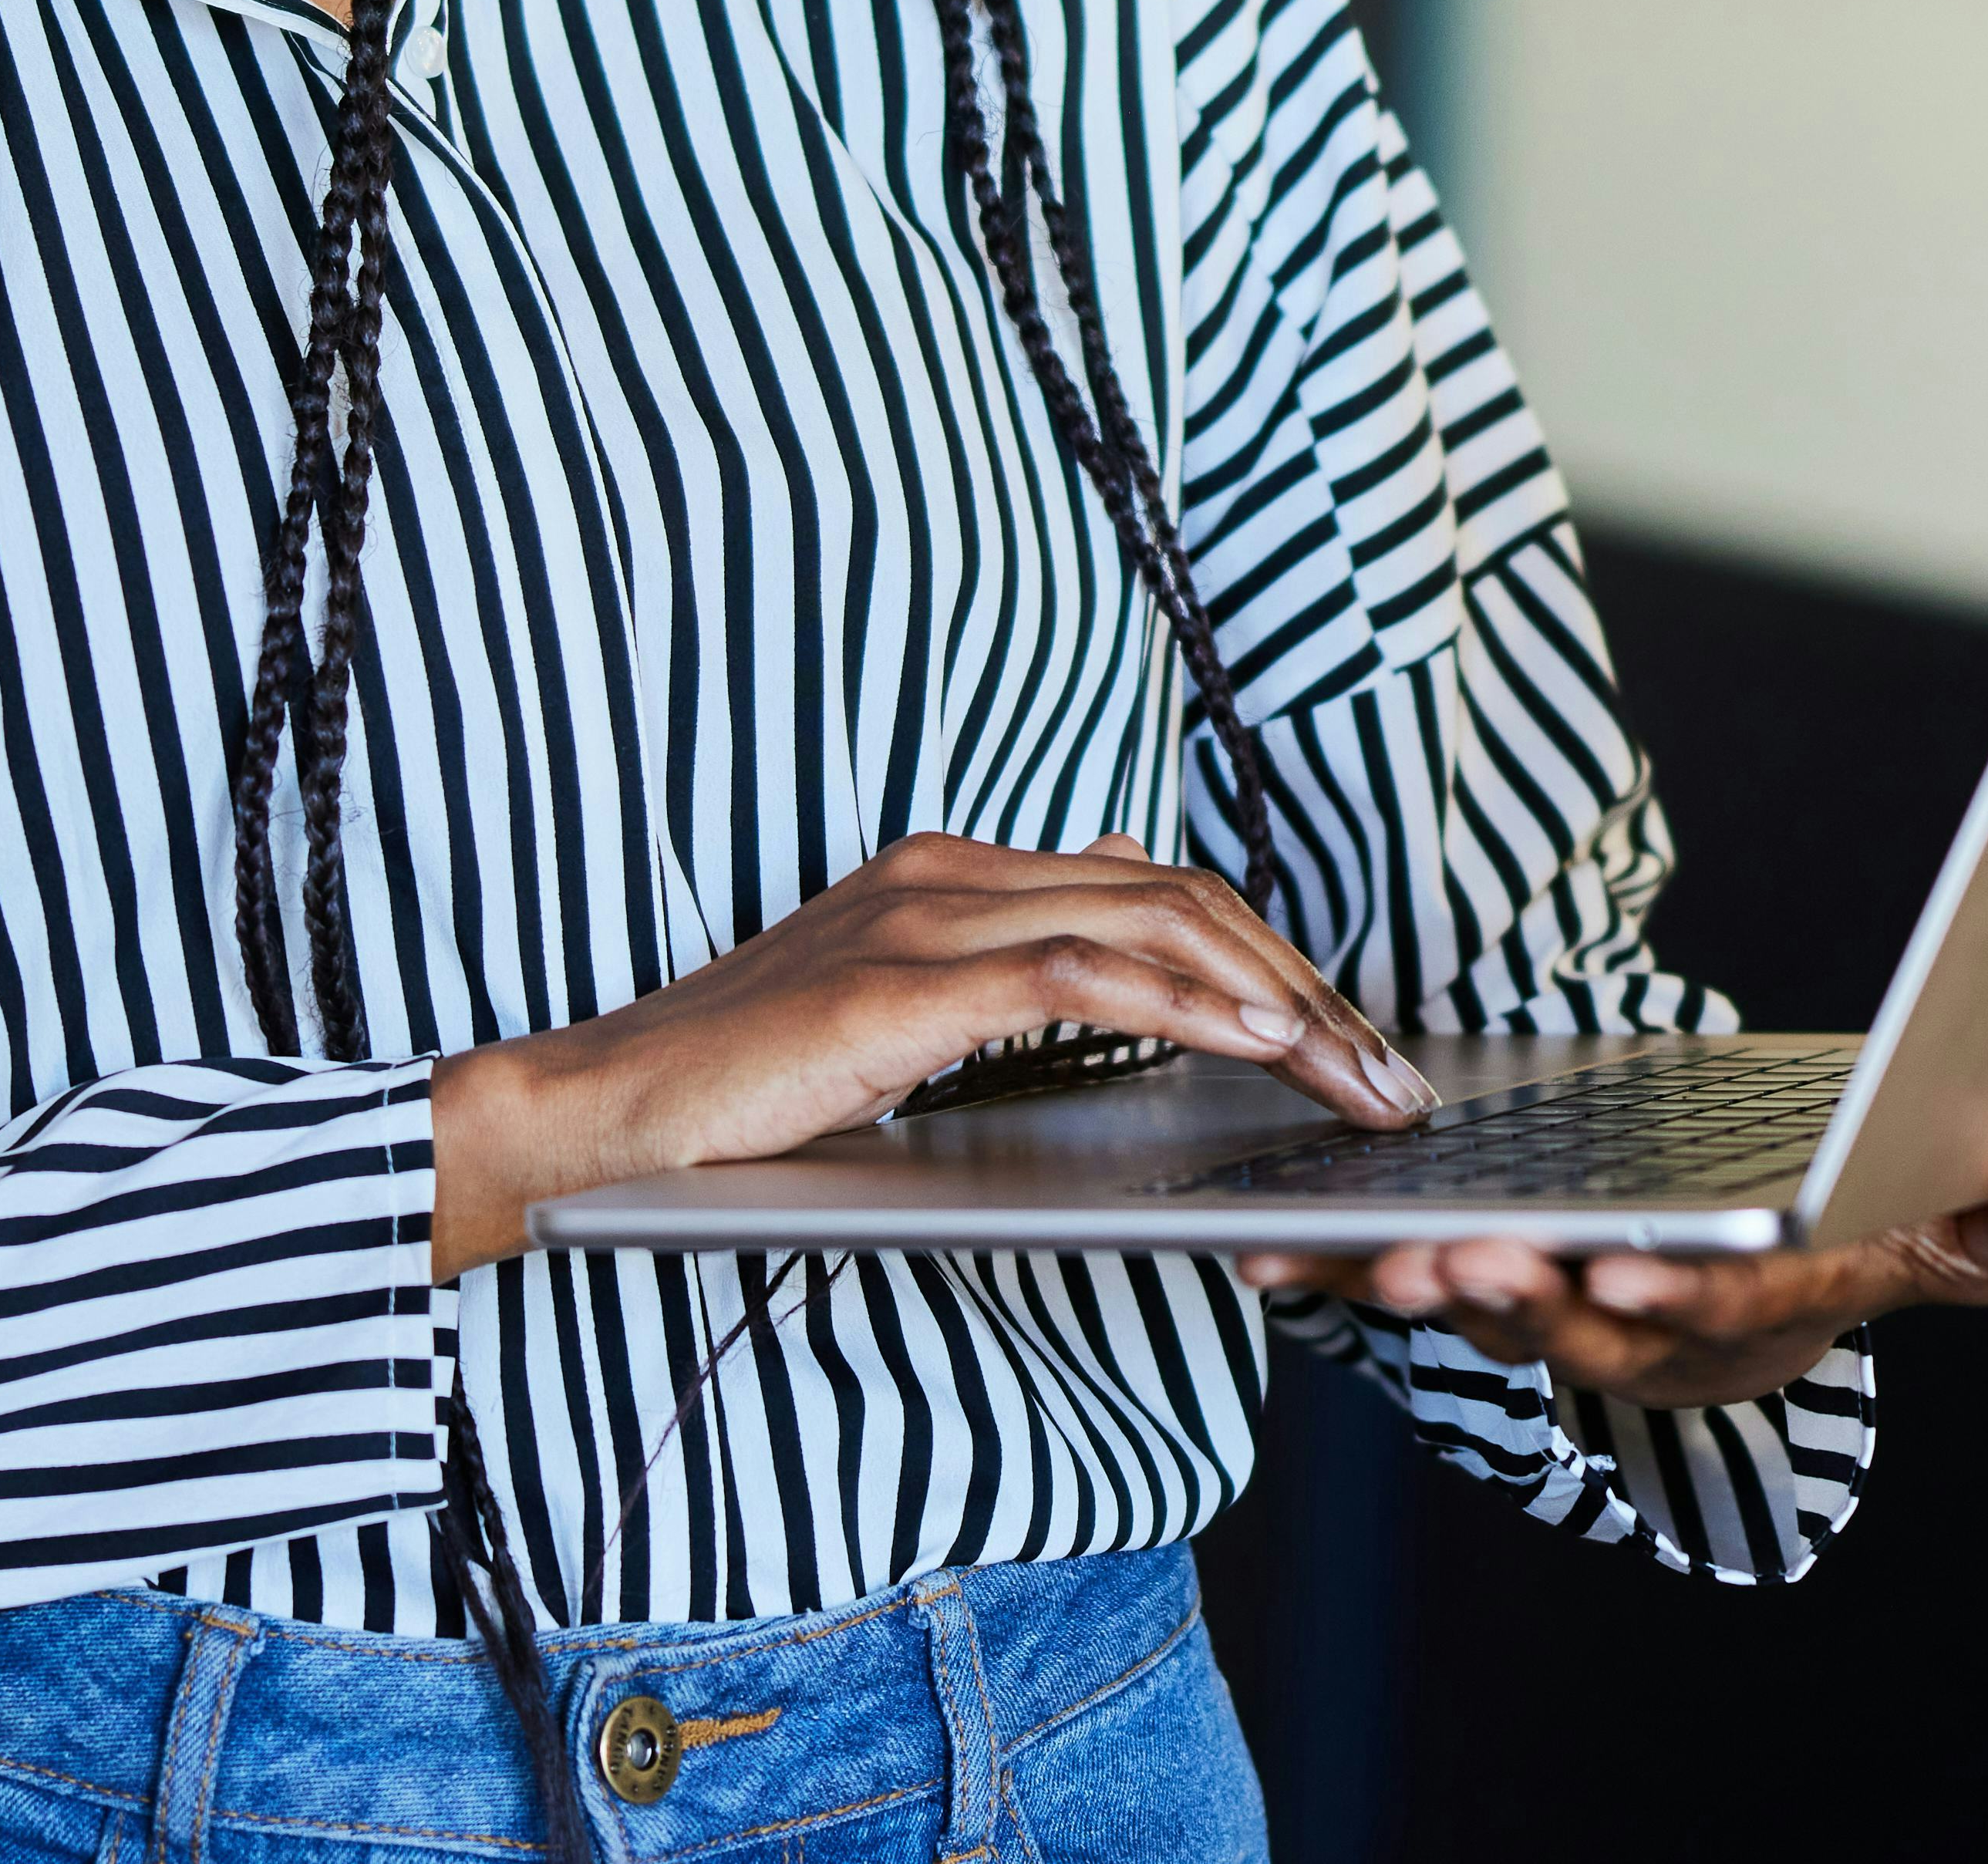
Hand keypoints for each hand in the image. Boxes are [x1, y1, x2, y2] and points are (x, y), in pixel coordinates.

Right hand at [429, 834, 1427, 1274]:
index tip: (1352, 1042)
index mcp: (958, 874)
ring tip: (1361, 1078)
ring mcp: (929, 916)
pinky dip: (1191, 1006)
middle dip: (1311, 985)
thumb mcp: (899, 1036)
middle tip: (1393, 1073)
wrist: (595, 1116)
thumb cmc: (741, 1103)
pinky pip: (1084, 973)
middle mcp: (955, 870)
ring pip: (1159, 925)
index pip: (1159, 890)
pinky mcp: (904, 983)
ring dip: (1284, 1005)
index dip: (1273, 960)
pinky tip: (1261, 1050)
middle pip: (1186, 898)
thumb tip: (1128, 1012)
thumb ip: (999, 1005)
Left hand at [1224, 1116, 1987, 1414]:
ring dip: (1426, 1290)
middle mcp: (1672, 1327)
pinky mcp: (1511, 1286)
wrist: (1786, 1272)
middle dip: (1524, 1298)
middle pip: (1590, 1323)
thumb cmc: (1884, 1231)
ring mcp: (1582, 1316)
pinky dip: (1345, 1269)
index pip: (1732, 1305)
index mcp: (1778, 1303)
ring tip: (1371, 1258)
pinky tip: (1268, 1248)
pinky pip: (1419, 1280)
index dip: (1679, 1292)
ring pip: (1494, 1315)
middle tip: (1459, 1264)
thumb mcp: (1973, 1230)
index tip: (1621, 1270)